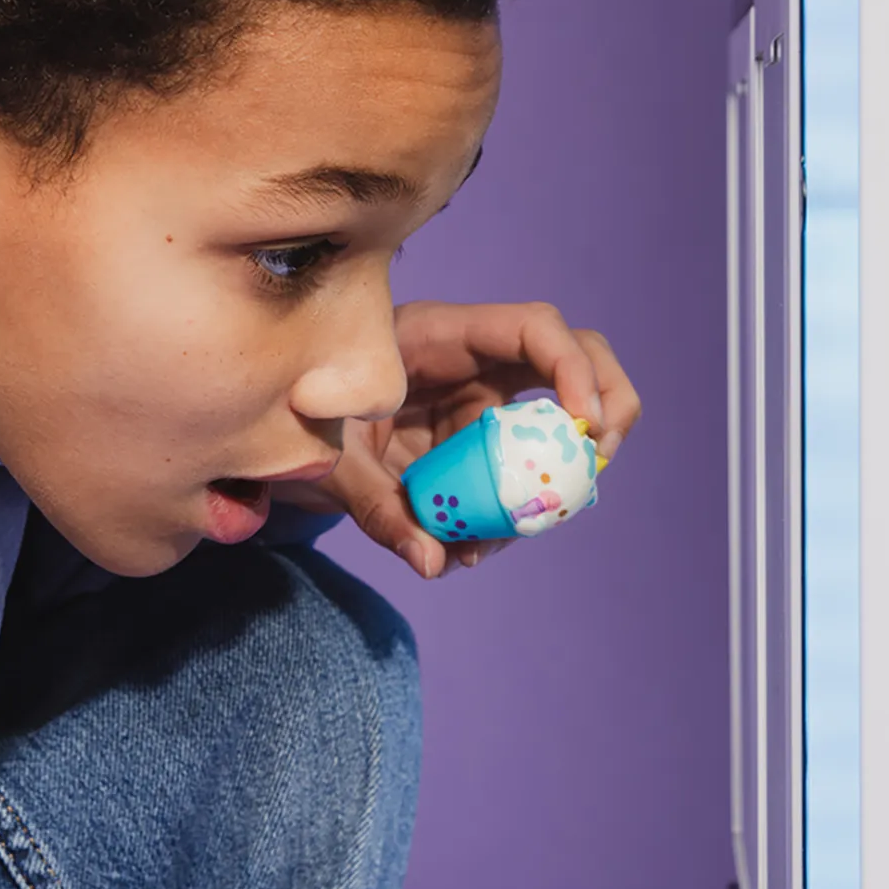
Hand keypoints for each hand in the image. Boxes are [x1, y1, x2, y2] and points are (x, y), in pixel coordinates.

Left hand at [272, 300, 641, 578]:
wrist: (280, 435)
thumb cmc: (300, 425)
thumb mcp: (330, 465)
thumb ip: (378, 510)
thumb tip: (433, 562)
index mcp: (442, 336)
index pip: (534, 327)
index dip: (573, 367)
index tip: (584, 424)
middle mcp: (476, 360)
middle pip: (578, 354)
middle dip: (608, 403)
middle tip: (599, 462)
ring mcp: (485, 397)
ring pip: (565, 409)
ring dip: (571, 466)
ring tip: (534, 523)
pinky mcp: (483, 437)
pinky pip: (527, 464)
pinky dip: (522, 507)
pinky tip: (475, 545)